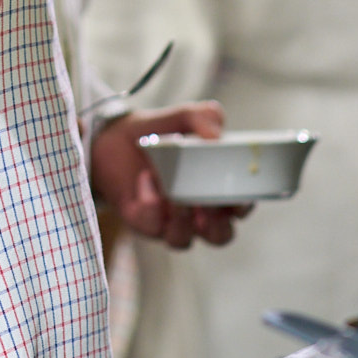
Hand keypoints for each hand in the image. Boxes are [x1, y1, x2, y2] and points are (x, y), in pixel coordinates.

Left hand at [90, 101, 251, 250]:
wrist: (114, 137)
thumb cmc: (159, 131)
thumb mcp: (183, 117)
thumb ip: (204, 117)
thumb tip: (216, 135)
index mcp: (215, 189)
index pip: (240, 209)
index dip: (243, 206)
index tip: (238, 195)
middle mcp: (196, 212)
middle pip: (220, 236)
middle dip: (217, 225)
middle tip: (209, 204)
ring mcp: (168, 220)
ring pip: (184, 240)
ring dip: (183, 221)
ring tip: (177, 196)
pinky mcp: (142, 222)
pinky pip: (152, 225)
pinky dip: (152, 204)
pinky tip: (147, 179)